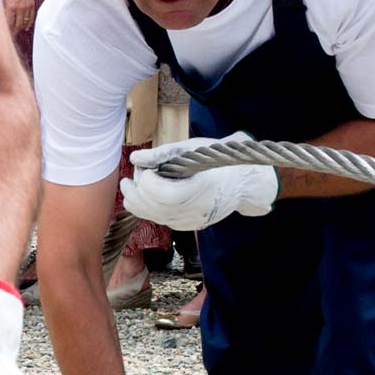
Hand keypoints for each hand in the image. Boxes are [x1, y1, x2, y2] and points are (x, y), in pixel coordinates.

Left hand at [2, 0, 34, 35]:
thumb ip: (4, 9)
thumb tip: (2, 19)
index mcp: (11, 7)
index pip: (9, 24)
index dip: (7, 31)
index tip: (5, 36)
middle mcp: (20, 8)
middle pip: (17, 25)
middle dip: (14, 32)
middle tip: (10, 37)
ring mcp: (27, 7)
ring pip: (24, 23)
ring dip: (20, 29)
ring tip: (17, 33)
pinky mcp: (32, 4)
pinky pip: (31, 17)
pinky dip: (28, 23)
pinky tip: (25, 27)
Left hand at [120, 136, 278, 230]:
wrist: (243, 182)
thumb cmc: (218, 159)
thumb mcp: (192, 149)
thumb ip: (162, 154)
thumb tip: (134, 158)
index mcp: (200, 190)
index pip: (162, 194)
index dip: (147, 180)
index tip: (146, 167)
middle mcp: (195, 211)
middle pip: (153, 207)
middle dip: (136, 189)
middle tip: (134, 174)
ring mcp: (191, 221)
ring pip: (152, 216)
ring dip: (137, 199)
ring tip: (131, 183)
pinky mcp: (187, 225)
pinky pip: (160, 219)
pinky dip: (148, 207)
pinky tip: (147, 193)